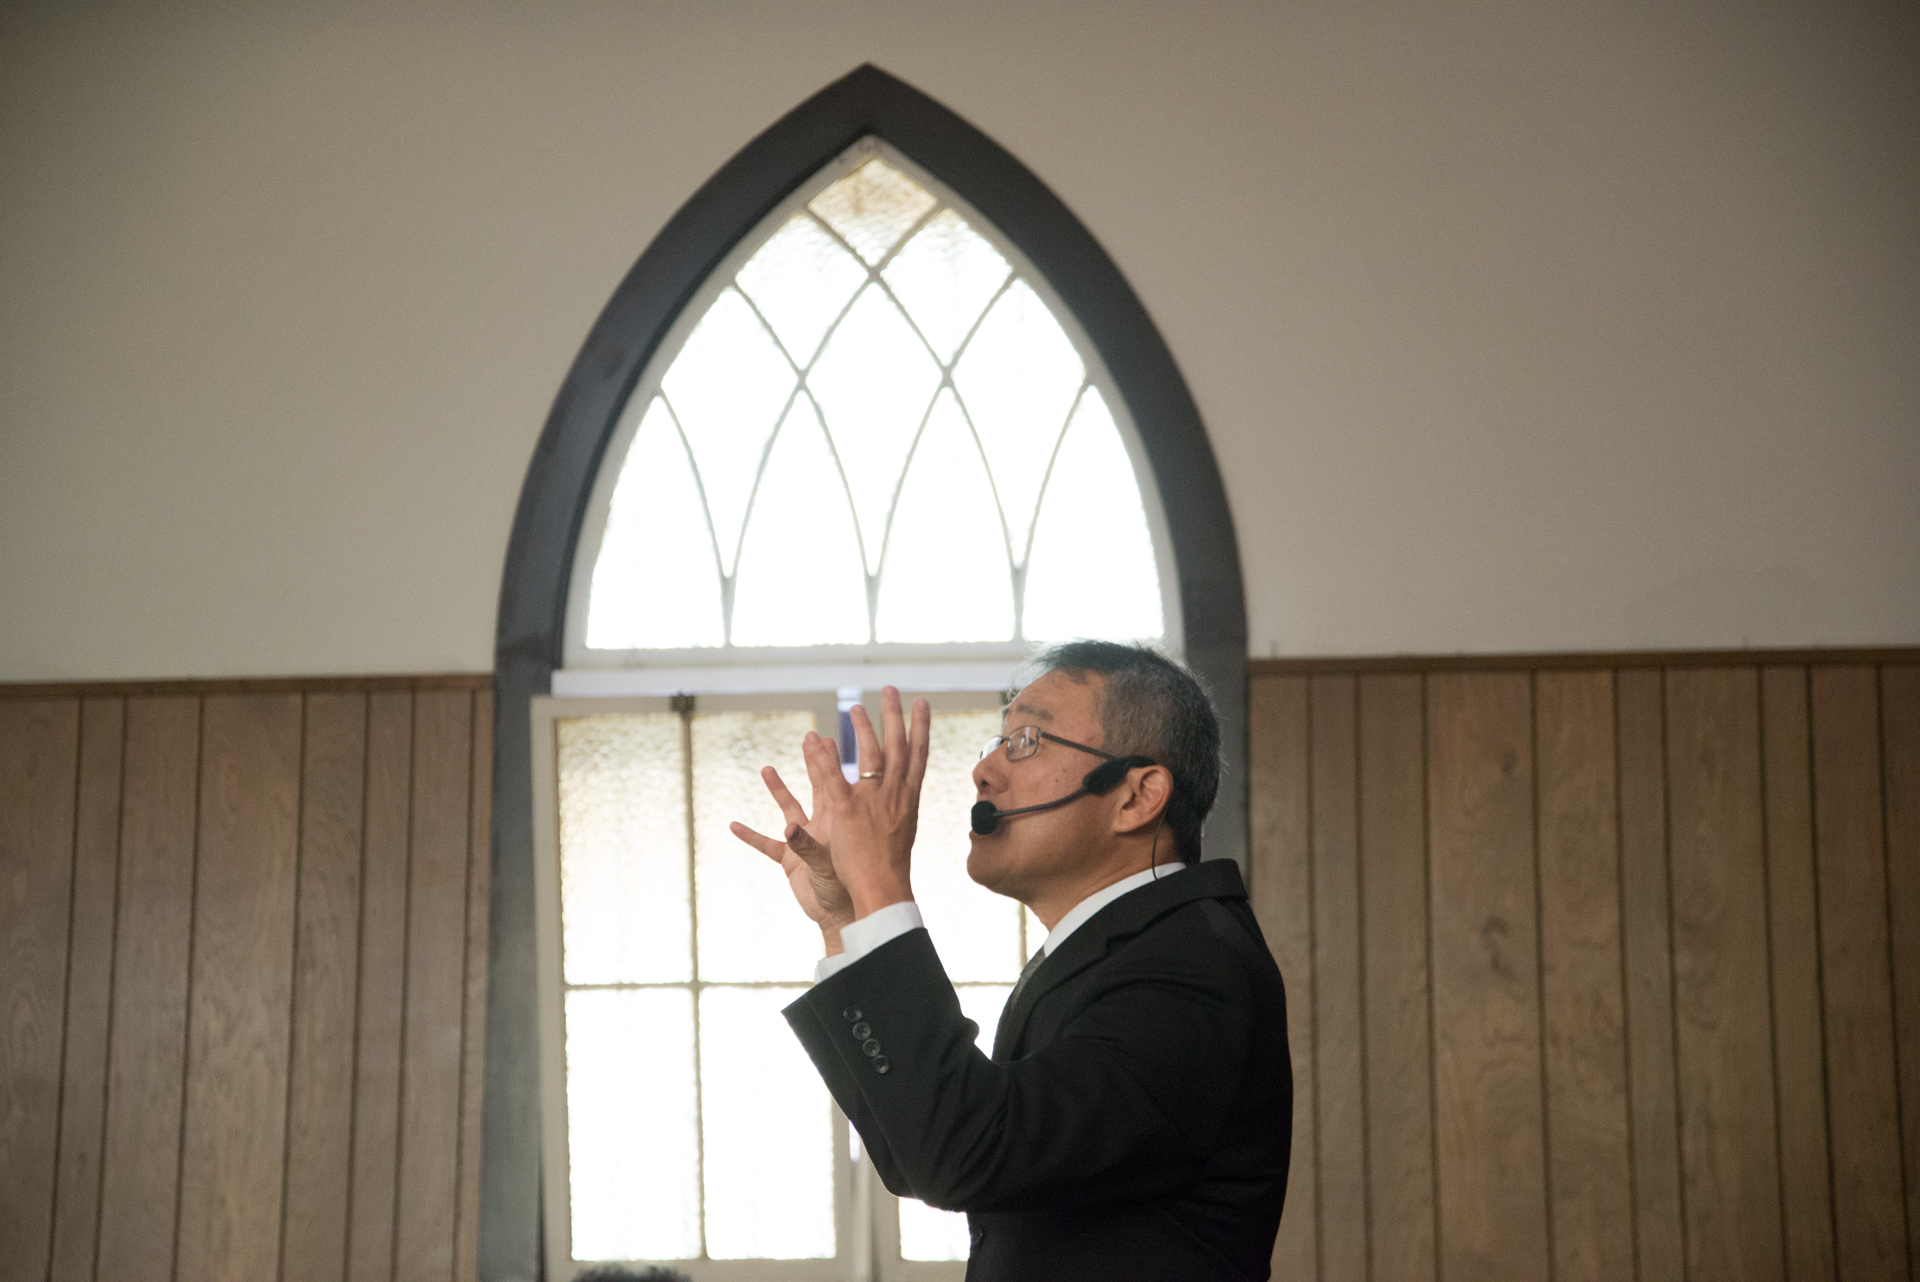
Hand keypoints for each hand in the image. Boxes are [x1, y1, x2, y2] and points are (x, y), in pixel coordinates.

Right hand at [731, 755, 854, 944]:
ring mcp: (805, 842)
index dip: (827, 761)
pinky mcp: (790, 861)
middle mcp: (822, 827)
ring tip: (766, 768)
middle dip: (813, 761)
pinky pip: (767, 845)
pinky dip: (751, 836)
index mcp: (839, 824)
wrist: (841, 918)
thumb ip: (806, 847)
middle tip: (809, 735)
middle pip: (817, 787)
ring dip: (779, 790)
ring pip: (790, 809)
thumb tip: (787, 830)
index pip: (833, 785)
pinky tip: (733, 825)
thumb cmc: (845, 891)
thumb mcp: (826, 866)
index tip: (824, 737)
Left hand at [806, 687, 929, 917]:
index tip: (923, 704)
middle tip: (890, 689)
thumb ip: (900, 804)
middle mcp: (891, 797)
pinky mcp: (843, 816)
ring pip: (864, 760)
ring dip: (858, 732)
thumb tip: (906, 788)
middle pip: (895, 749)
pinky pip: (829, 784)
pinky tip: (808, 746)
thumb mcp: (902, 828)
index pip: (917, 757)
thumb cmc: (892, 865)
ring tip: (852, 709)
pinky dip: (816, 765)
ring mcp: (868, 805)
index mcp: (906, 799)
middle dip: (892, 716)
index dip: (920, 728)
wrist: (883, 890)